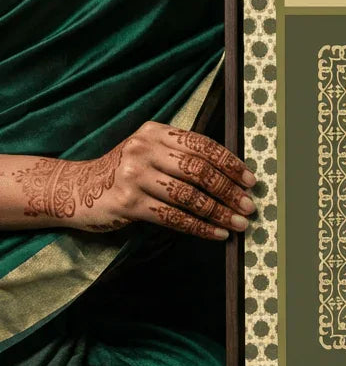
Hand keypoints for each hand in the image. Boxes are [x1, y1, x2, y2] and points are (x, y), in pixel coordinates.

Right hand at [13, 122, 259, 240]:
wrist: (75, 189)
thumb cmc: (123, 173)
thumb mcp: (149, 152)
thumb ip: (180, 155)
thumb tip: (230, 176)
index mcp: (155, 131)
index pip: (202, 145)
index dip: (230, 163)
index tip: (250, 180)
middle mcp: (144, 148)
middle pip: (198, 170)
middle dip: (229, 190)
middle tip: (249, 205)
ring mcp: (134, 175)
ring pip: (189, 196)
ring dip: (218, 212)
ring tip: (238, 223)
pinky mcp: (128, 202)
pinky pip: (173, 217)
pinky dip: (199, 227)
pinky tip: (216, 234)